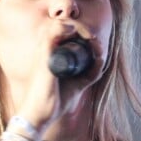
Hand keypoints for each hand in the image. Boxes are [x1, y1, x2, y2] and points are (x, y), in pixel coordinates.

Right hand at [13, 20, 108, 134]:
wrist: (40, 116)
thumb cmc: (53, 102)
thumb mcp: (77, 85)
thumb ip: (88, 74)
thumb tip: (101, 61)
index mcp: (50, 54)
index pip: (66, 32)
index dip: (83, 33)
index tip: (96, 45)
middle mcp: (45, 50)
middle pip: (65, 25)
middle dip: (85, 29)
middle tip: (96, 42)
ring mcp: (43, 51)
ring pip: (62, 24)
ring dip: (82, 28)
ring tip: (93, 40)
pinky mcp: (44, 56)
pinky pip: (56, 31)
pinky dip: (72, 29)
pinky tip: (86, 38)